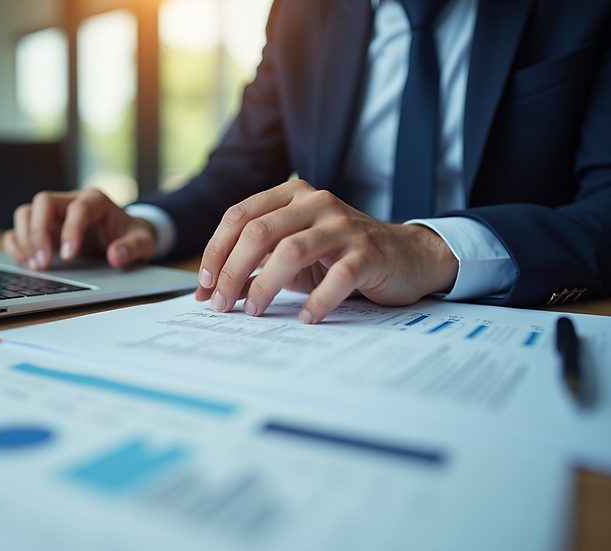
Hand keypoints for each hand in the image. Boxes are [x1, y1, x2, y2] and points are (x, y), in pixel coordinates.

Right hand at [2, 189, 156, 269]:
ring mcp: (54, 214)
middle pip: (44, 202)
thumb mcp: (143, 242)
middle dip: (39, 233)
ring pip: (27, 213)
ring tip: (36, 267)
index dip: (71, 230)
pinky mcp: (43, 228)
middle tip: (43, 263)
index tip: (68, 256)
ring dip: (26, 240)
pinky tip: (28, 264)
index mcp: (96, 201)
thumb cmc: (132, 236)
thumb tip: (116, 255)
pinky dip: (18, 246)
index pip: (78, 208)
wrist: (125, 235)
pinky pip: (20, 230)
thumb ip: (133, 248)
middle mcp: (71, 201)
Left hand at [195, 179, 457, 322]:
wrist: (406, 256)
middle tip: (222, 305)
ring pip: (291, 251)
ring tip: (254, 312)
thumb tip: (211, 291)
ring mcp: (344, 226)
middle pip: (258, 232)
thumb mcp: (294, 252)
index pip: (239, 215)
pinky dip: (316, 302)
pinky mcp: (369, 253)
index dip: (215, 251)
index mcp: (292, 195)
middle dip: (232, 272)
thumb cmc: (340, 255)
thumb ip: (256, 262)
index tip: (204, 285)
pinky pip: (336, 277)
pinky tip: (305, 318)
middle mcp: (316, 203)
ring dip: (264, 286)